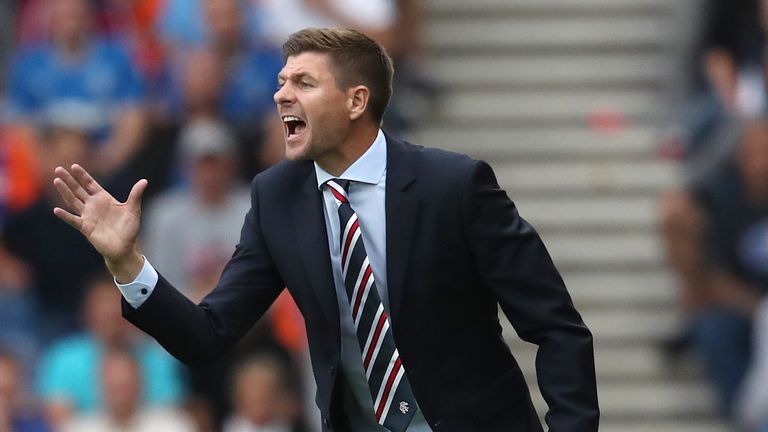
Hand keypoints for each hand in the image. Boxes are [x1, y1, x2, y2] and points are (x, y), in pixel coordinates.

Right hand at [52, 164, 146, 281]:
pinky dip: (65, 215)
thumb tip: (144, 181)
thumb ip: (135, 195)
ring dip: (65, 192)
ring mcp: (88, 216)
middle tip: (58, 169)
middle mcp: (93, 205)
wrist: (125, 248)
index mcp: (104, 199)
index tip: (74, 166)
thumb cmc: (129, 229)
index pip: (90, 184)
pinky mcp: (86, 228)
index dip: (82, 175)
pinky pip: (73, 220)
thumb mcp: (133, 210)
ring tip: (56, 181)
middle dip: (69, 180)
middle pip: (78, 190)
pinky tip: (56, 210)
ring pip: (73, 201)